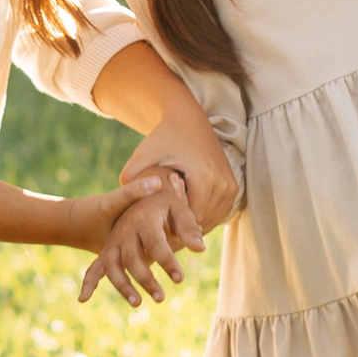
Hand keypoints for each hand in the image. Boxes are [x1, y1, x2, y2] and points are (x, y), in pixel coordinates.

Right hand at [76, 182, 202, 306]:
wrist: (142, 195)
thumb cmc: (165, 204)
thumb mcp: (179, 209)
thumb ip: (189, 229)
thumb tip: (200, 249)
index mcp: (143, 218)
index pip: (156, 243)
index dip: (168, 262)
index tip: (180, 279)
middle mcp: (124, 231)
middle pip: (132, 258)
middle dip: (146, 279)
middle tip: (161, 297)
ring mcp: (113, 242)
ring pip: (113, 266)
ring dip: (123, 287)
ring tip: (138, 304)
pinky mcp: (107, 251)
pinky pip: (95, 268)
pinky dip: (88, 283)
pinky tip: (83, 299)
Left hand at [117, 103, 238, 233]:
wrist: (188, 119)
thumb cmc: (163, 138)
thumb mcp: (144, 153)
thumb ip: (131, 175)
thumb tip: (123, 199)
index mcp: (204, 178)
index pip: (188, 221)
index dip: (169, 230)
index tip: (153, 233)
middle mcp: (223, 184)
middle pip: (201, 223)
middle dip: (180, 230)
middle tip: (160, 237)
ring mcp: (231, 187)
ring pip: (211, 221)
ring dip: (192, 225)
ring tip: (170, 226)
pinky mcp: (233, 188)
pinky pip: (218, 214)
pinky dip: (202, 217)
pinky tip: (182, 216)